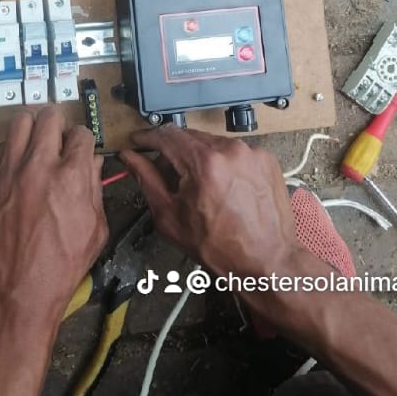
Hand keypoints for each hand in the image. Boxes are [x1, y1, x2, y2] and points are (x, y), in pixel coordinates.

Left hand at [0, 105, 107, 323]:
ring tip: (36, 141)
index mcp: (71, 177)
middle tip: (59, 137)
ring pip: (20, 121)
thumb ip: (95, 189)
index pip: (81, 134)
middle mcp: (38, 166)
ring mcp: (8, 171)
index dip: (84, 140)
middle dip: (59, 123)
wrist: (16, 291)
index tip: (80, 148)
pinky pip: (0, 148)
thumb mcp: (95, 230)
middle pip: (49, 117)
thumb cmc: (61, 267)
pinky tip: (18, 166)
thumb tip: (92, 163)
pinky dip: (12, 149)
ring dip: (33, 127)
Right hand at [120, 125, 297, 278]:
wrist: (266, 261)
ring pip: (212, 143)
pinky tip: (221, 187)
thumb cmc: (219, 246)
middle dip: (172, 151)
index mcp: (204, 163)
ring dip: (198, 157)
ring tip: (197, 186)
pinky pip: (234, 151)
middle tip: (165, 173)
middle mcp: (230, 150)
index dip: (147, 137)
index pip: (167, 135)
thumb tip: (130, 158)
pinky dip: (222, 162)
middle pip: (189, 137)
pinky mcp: (265, 158)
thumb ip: (147, 180)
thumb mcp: (171, 217)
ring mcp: (252, 152)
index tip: (138, 142)